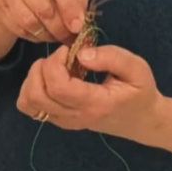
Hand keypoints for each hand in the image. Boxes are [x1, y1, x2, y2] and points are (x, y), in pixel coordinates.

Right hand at [0, 0, 90, 44]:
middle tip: (69, 36)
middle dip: (59, 26)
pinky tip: (43, 33)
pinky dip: (34, 36)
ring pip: (28, 20)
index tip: (77, 26)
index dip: (69, 7)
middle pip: (42, 6)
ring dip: (46, 33)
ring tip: (58, 36)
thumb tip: (78, 22)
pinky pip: (17, 28)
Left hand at [17, 45, 165, 143]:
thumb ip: (111, 57)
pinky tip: (53, 78)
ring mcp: (64, 121)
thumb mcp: (137, 68)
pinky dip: (33, 88)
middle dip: (41, 68)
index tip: (68, 49)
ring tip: (55, 67)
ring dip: (34, 78)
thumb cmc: (140, 92)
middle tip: (61, 56)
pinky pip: (32, 107)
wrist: (142, 121)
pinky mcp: (59, 120)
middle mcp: (74, 117)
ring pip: (28, 103)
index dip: (55, 63)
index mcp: (95, 104)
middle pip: (36, 96)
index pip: (58, 88)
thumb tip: (81, 53)